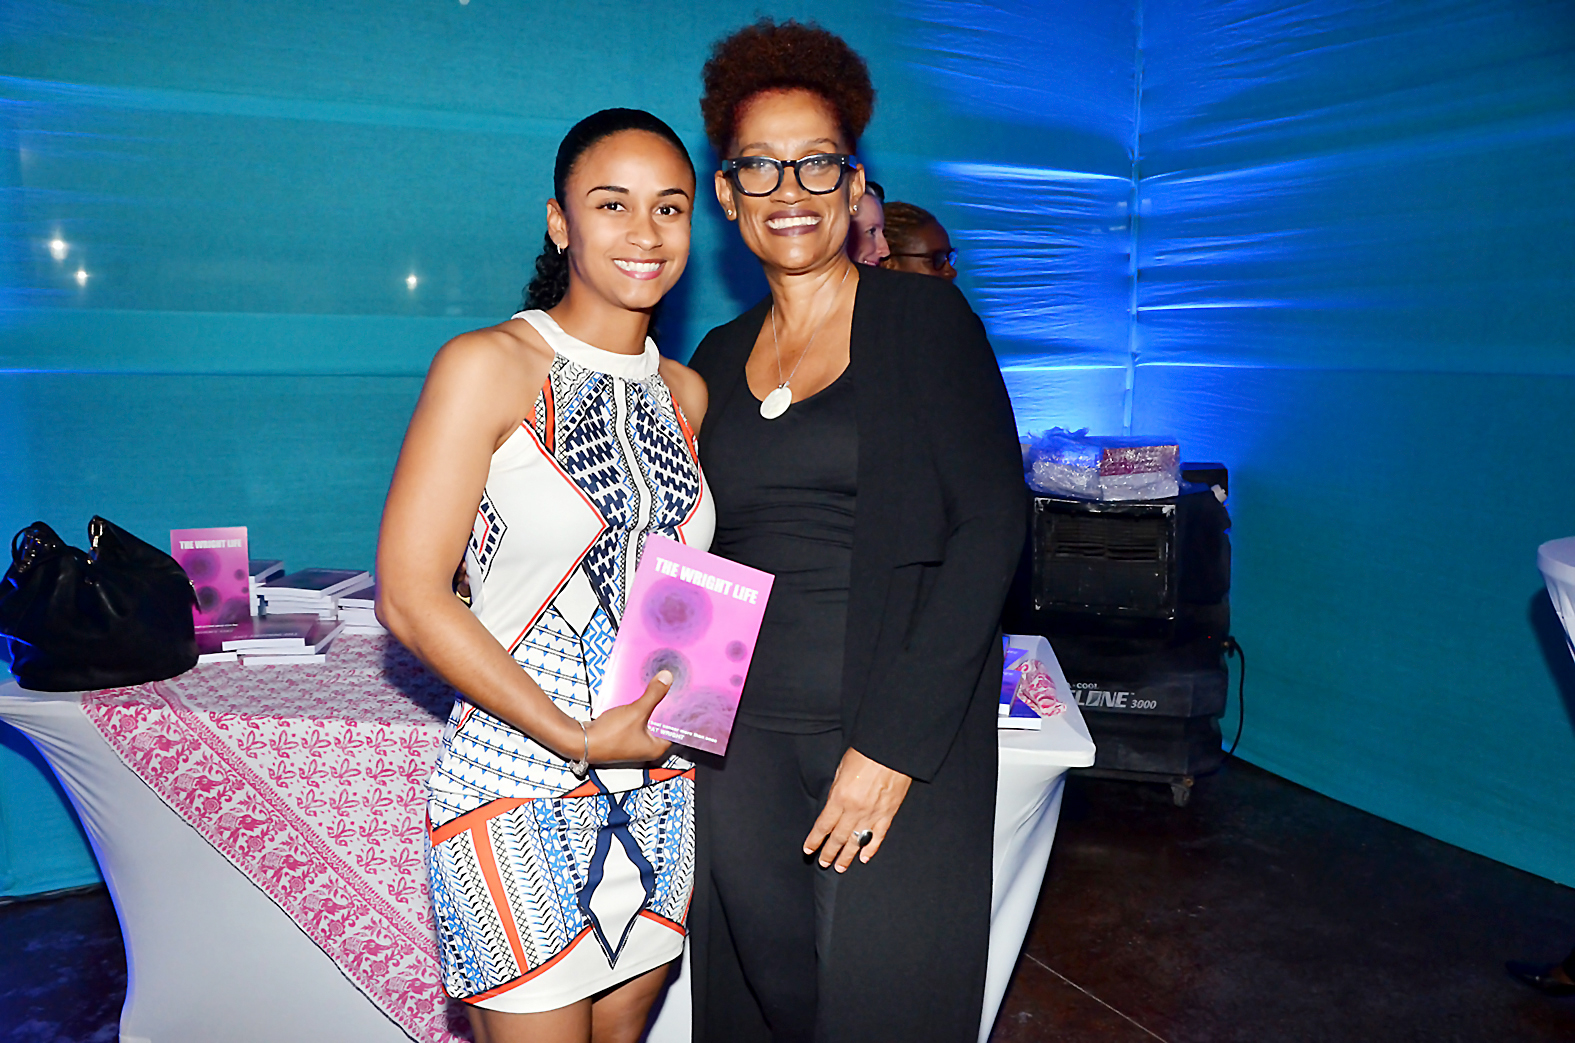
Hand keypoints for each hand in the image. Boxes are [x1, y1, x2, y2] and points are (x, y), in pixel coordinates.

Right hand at [585, 671, 673, 764]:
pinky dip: (640, 708)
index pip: (677, 729)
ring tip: (659, 689)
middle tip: (673, 689)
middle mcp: (648, 747)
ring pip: (650, 720)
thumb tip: (666, 680)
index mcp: (657, 747)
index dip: (682, 712)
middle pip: (664, 722)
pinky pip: (638, 719)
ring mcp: (636, 741)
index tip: (687, 697)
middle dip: (667, 705)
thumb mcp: (636, 712)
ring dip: (653, 705)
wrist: (582, 741)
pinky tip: (640, 696)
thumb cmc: (608, 737)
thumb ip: (653, 694)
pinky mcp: (625, 735)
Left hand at [803, 747, 911, 872]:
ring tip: (840, 867)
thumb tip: (833, 804)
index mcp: (839, 798)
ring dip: (847, 856)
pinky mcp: (888, 814)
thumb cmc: (865, 754)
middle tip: (823, 863)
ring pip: (856, 842)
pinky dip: (871, 849)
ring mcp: (872, 815)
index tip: (808, 849)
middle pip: (838, 838)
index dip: (814, 840)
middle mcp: (854, 811)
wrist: (891, 751)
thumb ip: (836, 789)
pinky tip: (864, 858)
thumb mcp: (841, 769)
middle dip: (829, 853)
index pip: (823, 826)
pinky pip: (877, 837)